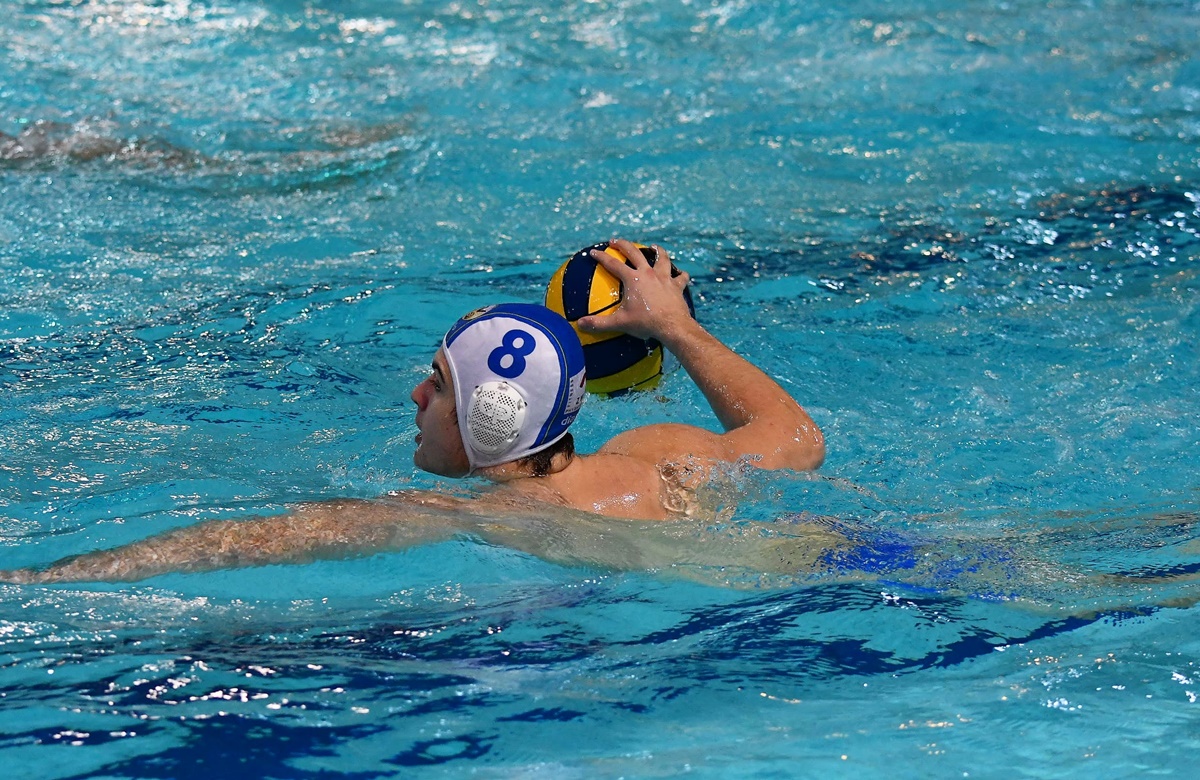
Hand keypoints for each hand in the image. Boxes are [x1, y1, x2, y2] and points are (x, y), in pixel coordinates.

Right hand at [577, 239, 691, 341]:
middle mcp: (648, 273)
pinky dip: (680, 274)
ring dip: (658, 251)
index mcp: (633, 279)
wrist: (672, 326)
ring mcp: (664, 278)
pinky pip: (681, 277)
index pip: (613, 264)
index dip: (602, 257)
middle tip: (615, 241)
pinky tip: (681, 273)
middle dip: (623, 245)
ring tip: (654, 247)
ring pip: (662, 258)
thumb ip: (599, 323)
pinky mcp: (677, 286)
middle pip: (634, 253)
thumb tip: (579, 324)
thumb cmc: (646, 323)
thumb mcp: (620, 323)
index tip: (593, 252)